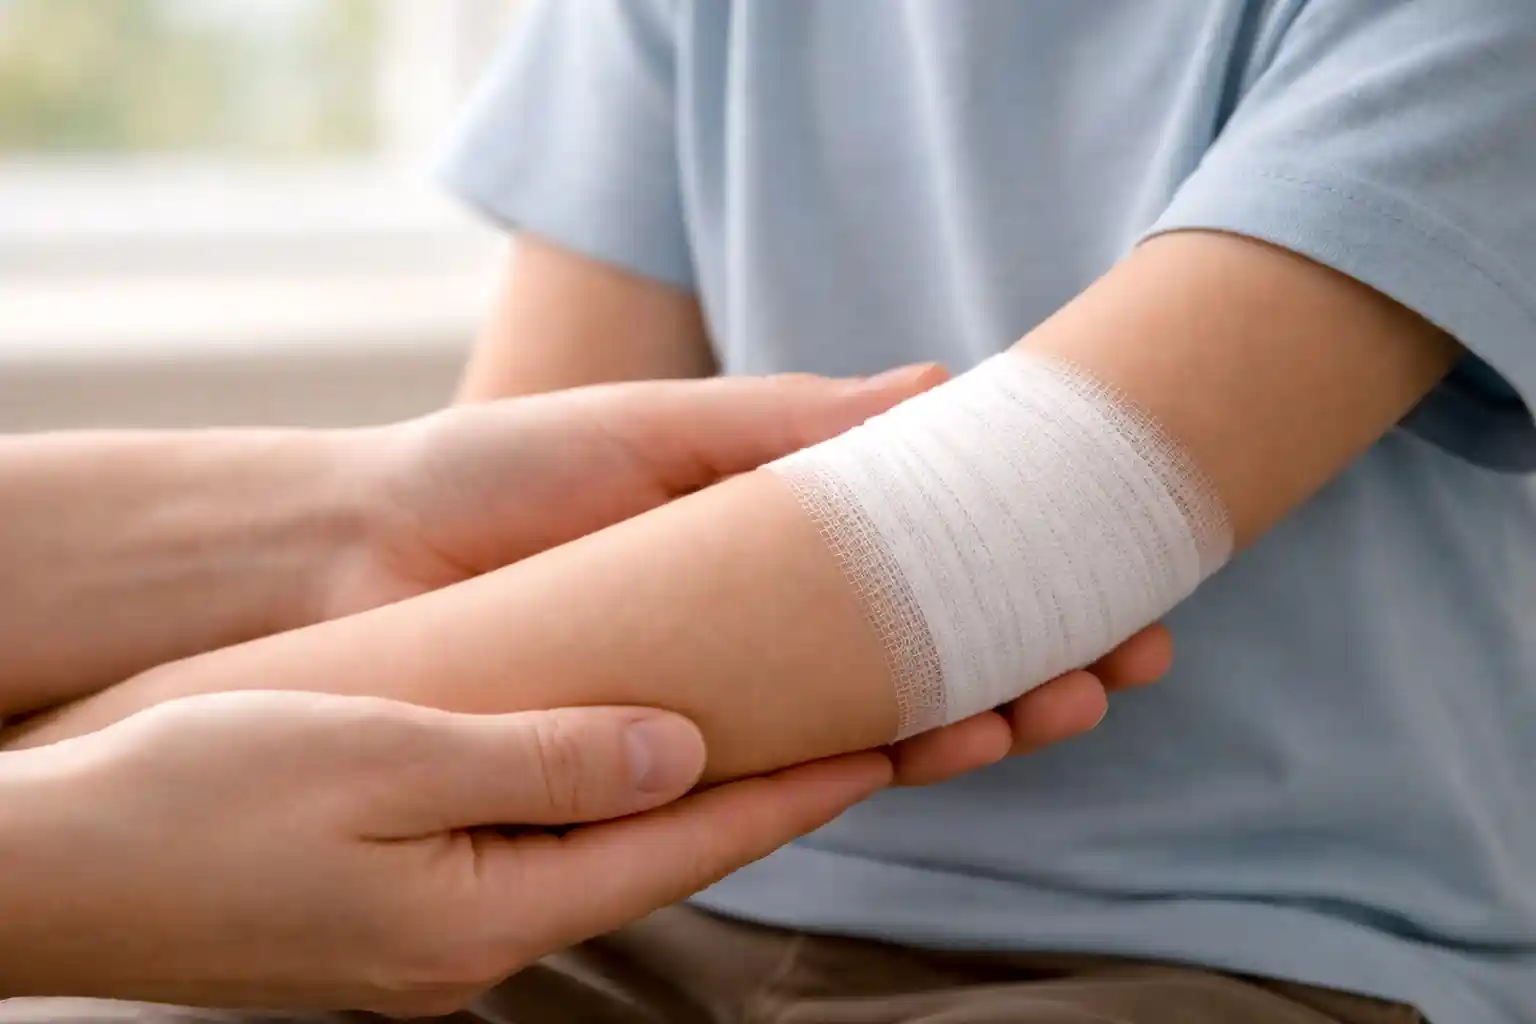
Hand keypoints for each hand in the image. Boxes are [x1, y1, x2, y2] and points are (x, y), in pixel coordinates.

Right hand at [0, 691, 889, 1012]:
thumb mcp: (372, 754)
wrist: (55, 871)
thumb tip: (676, 750)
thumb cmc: (192, 800)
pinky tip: (636, 764)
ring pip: (614, 854)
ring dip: (704, 797)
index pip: (688, 840)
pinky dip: (613, 806)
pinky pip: (546, 853)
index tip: (898, 736)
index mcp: (489, 909)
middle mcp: (486, 940)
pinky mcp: (408, 917)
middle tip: (885, 733)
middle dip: (783, 794)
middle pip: (670, 854)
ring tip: (788, 733)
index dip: (801, 786)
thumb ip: (534, 758)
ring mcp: (446, 940)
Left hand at [321, 369, 1171, 783]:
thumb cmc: (497, 472)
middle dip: (1036, 661)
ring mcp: (722, 701)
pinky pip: (790, 773)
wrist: (358, 553)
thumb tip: (936, 387)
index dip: (1023, 581)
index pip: (926, 574)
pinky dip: (873, 761)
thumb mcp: (657, 427)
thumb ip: (791, 422)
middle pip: (925, 659)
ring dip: (981, 717)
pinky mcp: (667, 759)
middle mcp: (759, 632)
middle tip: (1129, 661)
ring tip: (1064, 705)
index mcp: (767, 544)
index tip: (1117, 580)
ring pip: (880, 723)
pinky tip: (946, 748)